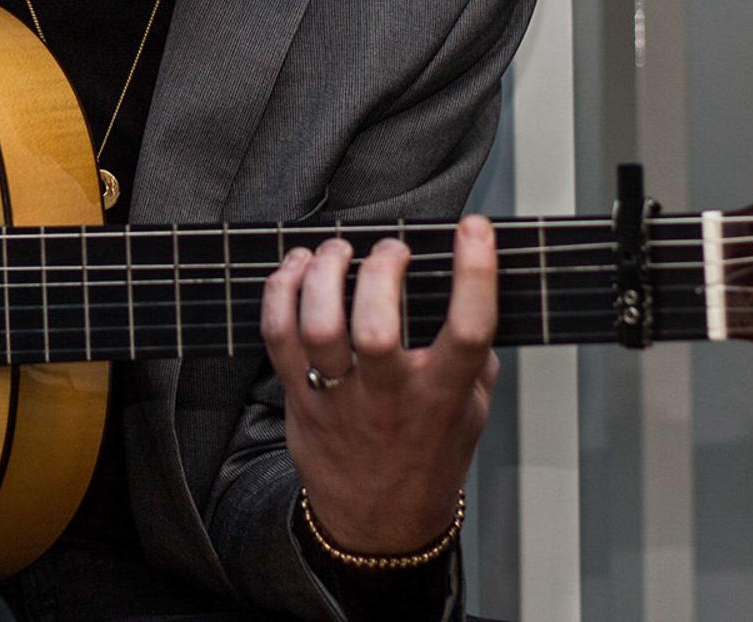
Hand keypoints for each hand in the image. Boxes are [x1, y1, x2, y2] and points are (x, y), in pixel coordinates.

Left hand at [260, 216, 498, 553]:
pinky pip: (277, 335)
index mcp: (443, 395)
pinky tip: (295, 269)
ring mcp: (339, 398)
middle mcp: (390, 396)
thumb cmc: (428, 456)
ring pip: (319, 327)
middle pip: (376, 326)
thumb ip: (474, 355)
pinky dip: (280, 291)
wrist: (380, 523)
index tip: (474, 229)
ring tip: (336, 251)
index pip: (469, 329)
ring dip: (323, 273)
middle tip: (390, 251)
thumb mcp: (473, 410)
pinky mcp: (299, 397)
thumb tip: (472, 288)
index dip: (475, 273)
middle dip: (380, 271)